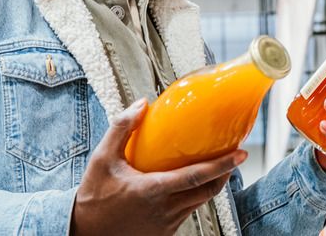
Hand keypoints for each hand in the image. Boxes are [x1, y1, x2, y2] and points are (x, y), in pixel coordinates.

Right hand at [71, 98, 247, 235]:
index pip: (196, 177)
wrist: (85, 233)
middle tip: (235, 156)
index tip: (240, 153)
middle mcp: (165, 209)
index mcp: (152, 190)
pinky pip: (189, 211)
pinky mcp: (166, 232)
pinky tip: (194, 183)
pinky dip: (197, 196)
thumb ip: (121, 128)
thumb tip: (142, 103)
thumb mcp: (102, 158)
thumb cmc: (93, 195)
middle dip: (226, 173)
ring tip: (218, 166)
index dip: (222, 165)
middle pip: (208, 191)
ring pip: (201, 202)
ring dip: (213, 184)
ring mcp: (167, 223)